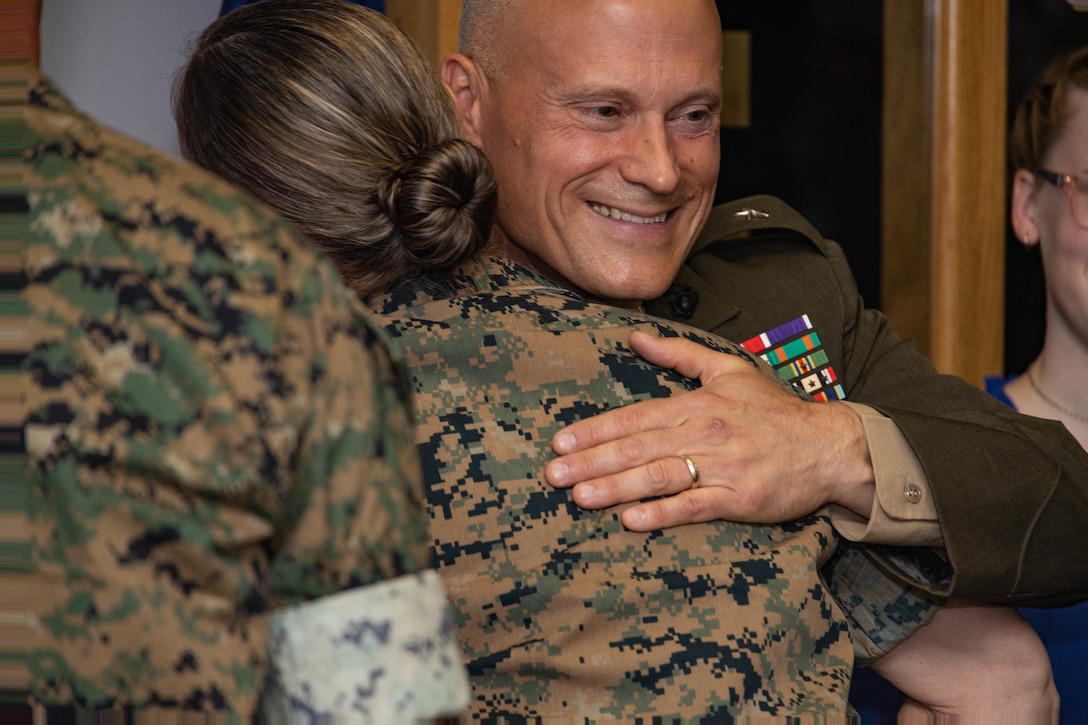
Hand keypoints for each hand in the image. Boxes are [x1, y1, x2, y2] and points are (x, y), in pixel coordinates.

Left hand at [544, 331, 874, 529]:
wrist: (830, 446)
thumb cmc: (775, 410)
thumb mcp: (728, 370)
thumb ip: (678, 354)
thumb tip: (635, 336)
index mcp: (697, 404)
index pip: (635, 417)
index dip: (595, 430)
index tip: (561, 440)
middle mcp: (705, 433)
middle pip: (638, 448)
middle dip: (591, 462)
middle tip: (552, 474)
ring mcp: (722, 468)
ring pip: (660, 476)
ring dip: (616, 487)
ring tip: (579, 497)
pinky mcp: (740, 500)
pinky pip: (695, 507)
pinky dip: (663, 513)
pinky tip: (632, 521)